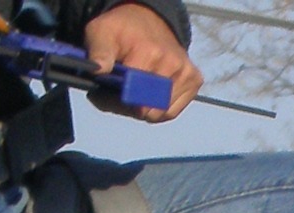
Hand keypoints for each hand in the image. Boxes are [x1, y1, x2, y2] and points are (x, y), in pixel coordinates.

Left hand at [84, 3, 201, 118]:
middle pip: (149, 107)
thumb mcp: (101, 33)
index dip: (122, 101)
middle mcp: (173, 63)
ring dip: (146, 110)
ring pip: (162, 112)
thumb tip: (99, 70)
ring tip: (137, 92)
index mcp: (150, 52)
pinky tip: (151, 96)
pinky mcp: (195, 80)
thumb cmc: (123, 31)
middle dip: (132, 107)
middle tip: (123, 92)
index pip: (136, 94)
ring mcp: (186, 72)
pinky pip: (173, 111)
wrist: (149, 21)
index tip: (114, 95)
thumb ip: (98, 52)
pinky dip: (159, 110)